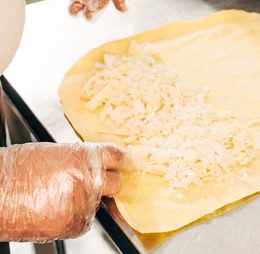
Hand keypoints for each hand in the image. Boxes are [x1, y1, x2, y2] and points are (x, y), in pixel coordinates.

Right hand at [0, 142, 124, 242]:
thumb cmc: (16, 171)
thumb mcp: (54, 153)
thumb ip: (81, 160)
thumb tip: (98, 167)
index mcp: (85, 157)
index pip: (117, 157)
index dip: (121, 162)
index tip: (125, 165)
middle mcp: (89, 179)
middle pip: (116, 183)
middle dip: (108, 185)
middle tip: (91, 185)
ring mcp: (84, 203)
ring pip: (97, 204)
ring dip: (85, 202)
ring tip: (56, 197)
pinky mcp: (75, 224)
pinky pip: (84, 221)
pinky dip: (73, 218)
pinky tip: (52, 210)